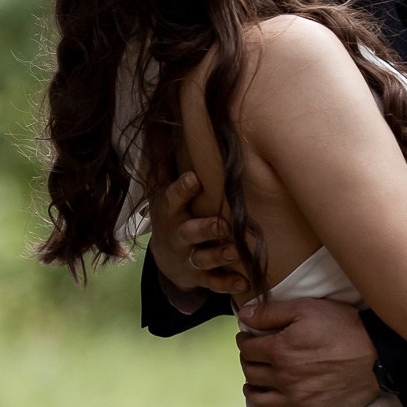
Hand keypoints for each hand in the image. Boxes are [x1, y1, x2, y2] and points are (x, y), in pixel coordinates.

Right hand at [148, 171, 247, 297]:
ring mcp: (189, 258)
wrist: (166, 260)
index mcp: (170, 211)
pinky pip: (215, 282)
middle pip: (191, 232)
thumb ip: (165, 162)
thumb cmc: (173, 214)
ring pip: (205, 258)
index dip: (182, 189)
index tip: (194, 178)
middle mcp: (178, 235)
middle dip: (207, 229)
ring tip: (238, 252)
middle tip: (224, 224)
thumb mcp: (163, 191)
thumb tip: (160, 122)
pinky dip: (230, 284)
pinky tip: (246, 282)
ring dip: (222, 255)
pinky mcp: (200, 277)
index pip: (173, 198)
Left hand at [236, 298, 378, 406]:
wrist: (374, 354)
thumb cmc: (341, 326)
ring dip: (251, 389)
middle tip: (253, 354)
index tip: (248, 336)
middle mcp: (284, 378)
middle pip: (251, 372)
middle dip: (247, 361)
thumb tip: (244, 314)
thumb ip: (271, 312)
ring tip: (255, 380)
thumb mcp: (305, 308)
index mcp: (280, 350)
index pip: (247, 348)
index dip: (244, 339)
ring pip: (258, 400)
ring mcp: (296, 399)